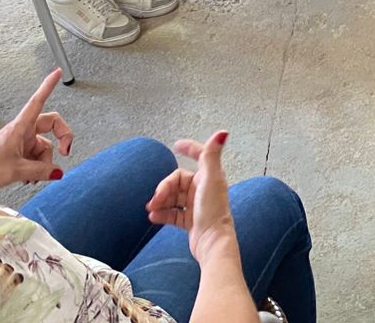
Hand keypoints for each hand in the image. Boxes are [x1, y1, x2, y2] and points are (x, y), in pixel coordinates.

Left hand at [0, 68, 73, 192]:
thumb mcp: (15, 171)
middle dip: (60, 139)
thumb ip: (41, 171)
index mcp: (19, 127)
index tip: (58, 72)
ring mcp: (20, 142)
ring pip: (44, 146)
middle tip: (65, 152)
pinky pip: (35, 156)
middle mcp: (21, 131)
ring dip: (44, 162)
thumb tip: (58, 172)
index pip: (38, 100)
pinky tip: (30, 177)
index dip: (49, 85)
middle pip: (50, 125)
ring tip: (33, 177)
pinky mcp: (17, 152)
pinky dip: (37, 166)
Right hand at [146, 130, 236, 263]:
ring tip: (151, 209)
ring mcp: (196, 205)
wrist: (212, 242)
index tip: (176, 146)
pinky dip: (162, 214)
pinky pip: (172, 213)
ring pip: (173, 197)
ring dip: (160, 202)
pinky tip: (154, 217)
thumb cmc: (213, 210)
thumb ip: (212, 155)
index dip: (190, 148)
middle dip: (164, 188)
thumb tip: (223, 132)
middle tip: (155, 199)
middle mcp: (203, 188)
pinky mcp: (190, 221)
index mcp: (210, 176)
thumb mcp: (211, 180)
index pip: (200, 156)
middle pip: (177, 181)